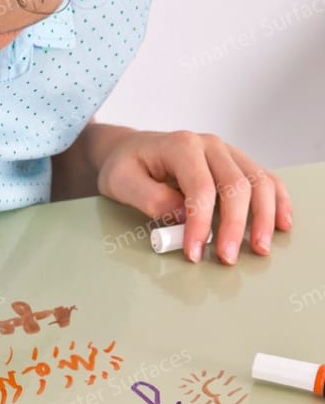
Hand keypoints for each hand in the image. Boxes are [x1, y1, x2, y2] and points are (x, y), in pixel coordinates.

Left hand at [96, 129, 291, 263]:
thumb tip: (182, 215)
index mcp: (181, 146)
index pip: (201, 188)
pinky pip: (265, 179)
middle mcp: (209, 145)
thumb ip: (149, 198)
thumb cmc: (124, 166)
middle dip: (235, 226)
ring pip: (259, 181)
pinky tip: (281, 223)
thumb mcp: (121, 182)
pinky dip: (277, 201)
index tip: (195, 252)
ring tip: (259, 248)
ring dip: (264, 217)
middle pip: (236, 185)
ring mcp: (226, 152)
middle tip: (227, 258)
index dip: (201, 223)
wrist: (127, 149)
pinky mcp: (234, 163)